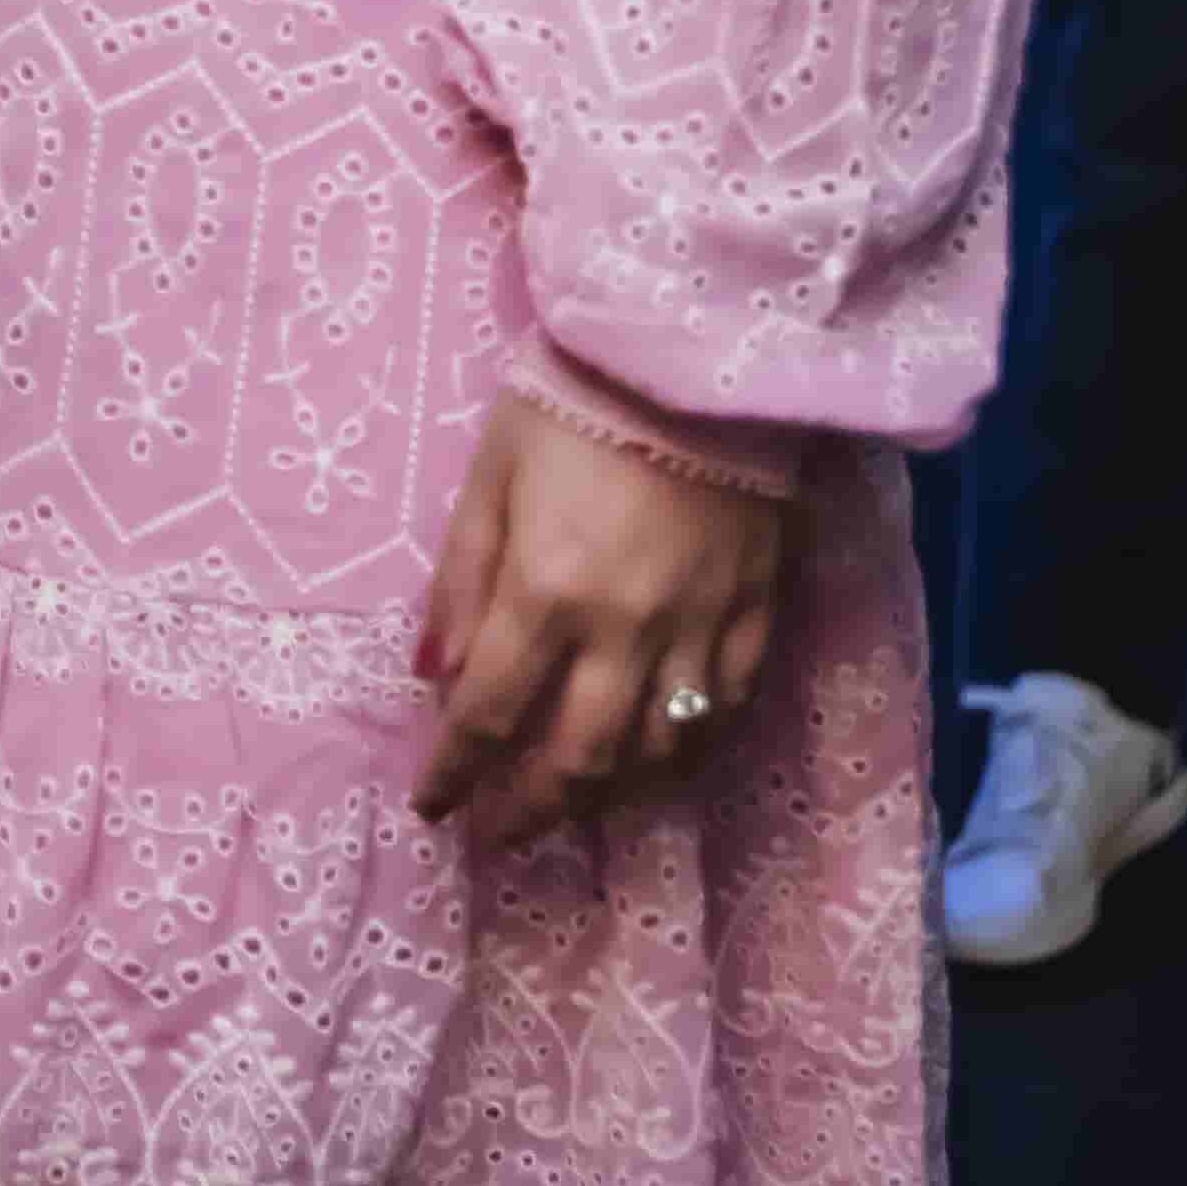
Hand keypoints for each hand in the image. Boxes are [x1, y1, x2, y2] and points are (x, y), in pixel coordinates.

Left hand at [414, 390, 780, 846]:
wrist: (695, 350)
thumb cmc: (572, 401)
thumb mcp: (489, 476)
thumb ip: (460, 583)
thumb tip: (431, 679)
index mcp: (547, 592)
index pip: (489, 715)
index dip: (454, 772)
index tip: (432, 807)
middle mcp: (625, 631)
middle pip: (577, 759)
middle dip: (530, 812)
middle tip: (499, 835)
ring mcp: (699, 629)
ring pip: (657, 754)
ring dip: (608, 797)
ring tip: (571, 807)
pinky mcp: (756, 613)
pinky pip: (726, 712)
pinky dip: (689, 751)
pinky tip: (661, 759)